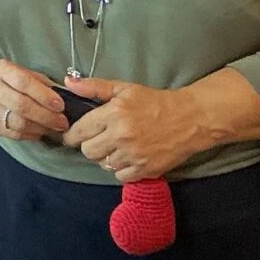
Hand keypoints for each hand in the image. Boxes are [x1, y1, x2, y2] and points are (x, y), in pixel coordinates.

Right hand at [0, 59, 68, 140]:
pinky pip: (13, 133)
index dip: (43, 95)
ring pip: (16, 122)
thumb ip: (42, 83)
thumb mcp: (26, 72)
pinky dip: (30, 135)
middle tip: (62, 122)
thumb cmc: (13, 79)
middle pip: (20, 105)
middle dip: (45, 115)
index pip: (23, 82)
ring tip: (55, 129)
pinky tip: (41, 132)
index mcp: (1, 69)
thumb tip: (65, 97)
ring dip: (40, 128)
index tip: (60, 105)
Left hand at [61, 76, 203, 181]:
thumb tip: (69, 83)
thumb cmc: (155, 102)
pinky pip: (120, 176)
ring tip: (116, 147)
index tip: (72, 136)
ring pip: (103, 164)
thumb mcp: (124, 89)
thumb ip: (94, 87)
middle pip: (88, 151)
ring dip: (106, 157)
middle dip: (90, 146)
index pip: (80, 131)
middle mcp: (121, 136)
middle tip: (99, 139)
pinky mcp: (146, 169)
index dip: (72, 135)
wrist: (190, 118)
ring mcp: (134, 155)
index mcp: (114, 114)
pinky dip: (121, 169)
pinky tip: (128, 157)